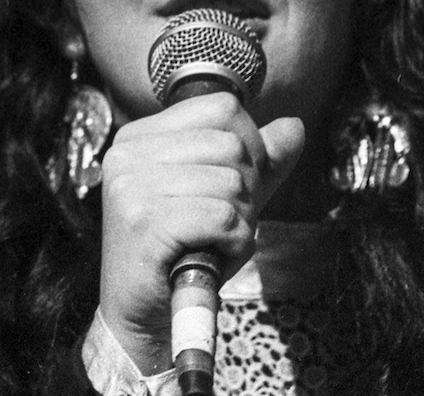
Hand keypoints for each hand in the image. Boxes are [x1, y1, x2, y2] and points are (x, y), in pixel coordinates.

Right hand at [96, 92, 304, 374]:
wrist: (145, 316)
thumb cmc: (182, 252)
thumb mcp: (225, 196)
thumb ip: (260, 160)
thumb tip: (295, 127)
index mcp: (140, 136)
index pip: (223, 107)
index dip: (249, 147)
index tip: (229, 186)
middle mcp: (128, 152)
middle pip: (233, 143)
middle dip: (246, 189)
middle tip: (219, 222)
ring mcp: (131, 185)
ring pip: (232, 181)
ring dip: (240, 220)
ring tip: (211, 240)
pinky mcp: (143, 221)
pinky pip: (223, 216)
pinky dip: (234, 241)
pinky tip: (212, 254)